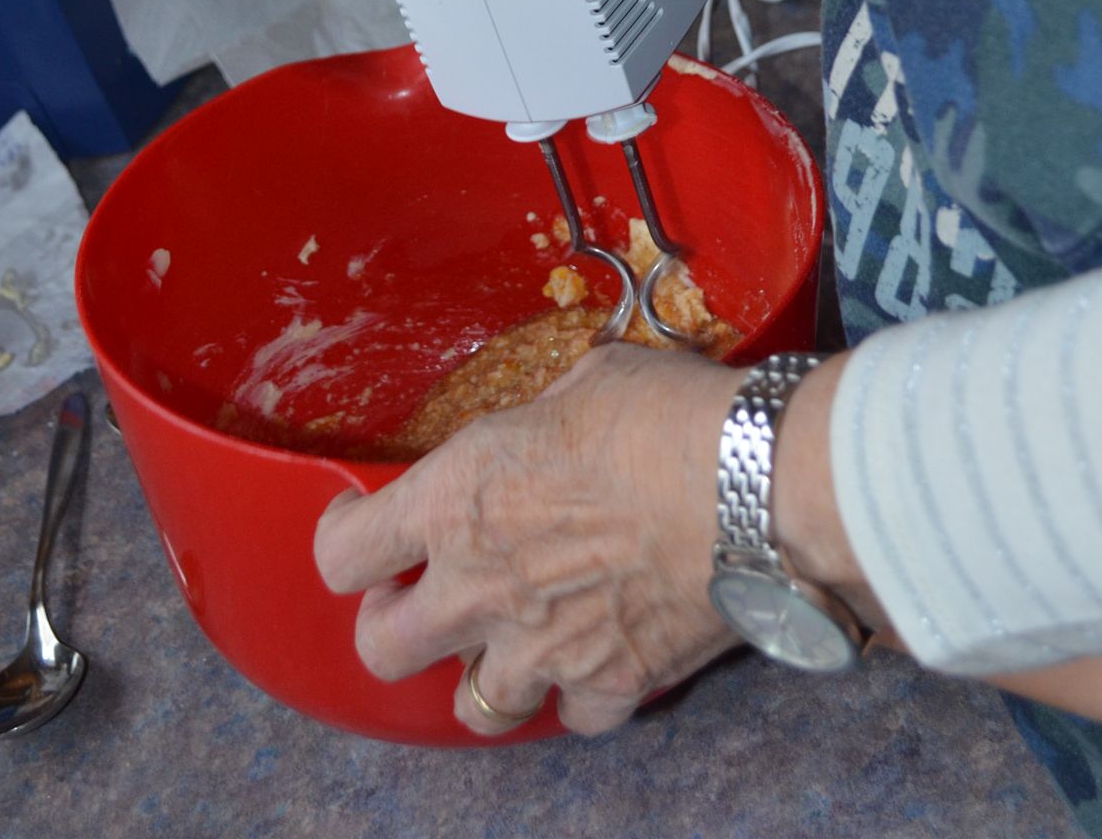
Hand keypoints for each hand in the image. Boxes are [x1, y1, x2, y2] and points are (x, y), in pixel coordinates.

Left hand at [314, 344, 741, 736]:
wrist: (756, 486)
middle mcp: (481, 586)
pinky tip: (594, 655)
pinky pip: (571, 719)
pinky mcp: (612, 684)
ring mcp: (544, 649)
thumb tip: (549, 424)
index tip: (361, 524)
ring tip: (508, 638)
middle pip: (381, 649)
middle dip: (392, 623)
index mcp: (457, 497)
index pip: (345, 552)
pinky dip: (578, 694)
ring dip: (483, 674)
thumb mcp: (582, 382)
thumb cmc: (667, 415)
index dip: (345, 539)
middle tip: (423, 595)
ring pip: (472, 708)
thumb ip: (539, 422)